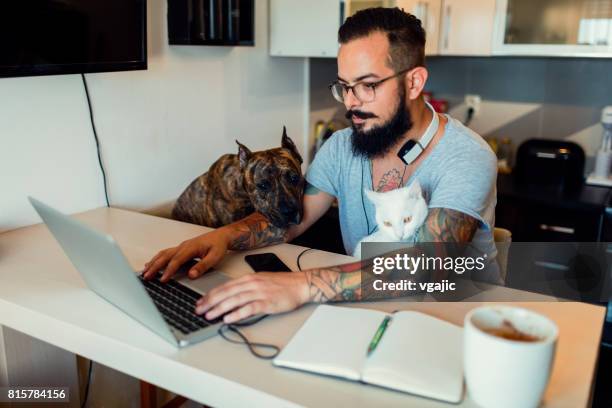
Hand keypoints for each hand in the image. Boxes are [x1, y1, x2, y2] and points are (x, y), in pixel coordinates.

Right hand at [142, 229, 229, 281]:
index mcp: (191, 248)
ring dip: (153, 262)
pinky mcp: (181, 247)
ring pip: (163, 254)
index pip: (177, 261)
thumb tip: (191, 275)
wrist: (221, 235)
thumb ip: (203, 266)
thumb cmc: (219, 245)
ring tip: (144, 272)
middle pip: (165, 256)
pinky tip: (151, 263)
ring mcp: (181, 246)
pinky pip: (166, 252)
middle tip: (146, 277)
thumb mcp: (215, 257)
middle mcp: (183, 246)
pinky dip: (156, 258)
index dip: (169, 271)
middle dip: (155, 267)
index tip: (162, 280)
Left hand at [195, 272, 309, 323]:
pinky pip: (249, 308)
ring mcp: (259, 292)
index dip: (211, 294)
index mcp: (248, 278)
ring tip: (209, 315)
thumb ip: (246, 288)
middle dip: (210, 301)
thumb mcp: (261, 281)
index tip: (200, 302)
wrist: (300, 284)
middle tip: (199, 310)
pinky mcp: (267, 302)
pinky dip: (237, 314)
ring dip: (220, 308)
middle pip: (226, 292)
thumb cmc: (282, 284)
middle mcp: (252, 284)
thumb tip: (230, 298)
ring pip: (235, 300)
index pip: (225, 286)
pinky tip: (229, 319)